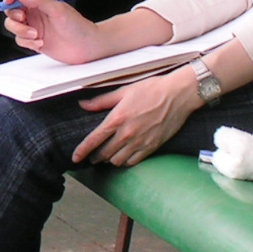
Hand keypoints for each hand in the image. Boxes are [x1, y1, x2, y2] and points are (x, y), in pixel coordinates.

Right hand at [1, 0, 105, 63]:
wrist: (86, 47)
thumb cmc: (78, 26)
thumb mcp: (58, 9)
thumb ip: (38, 0)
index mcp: (40, 0)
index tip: (9, 0)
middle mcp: (34, 12)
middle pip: (11, 9)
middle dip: (14, 16)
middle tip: (23, 19)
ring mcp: (33, 26)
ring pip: (12, 26)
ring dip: (21, 31)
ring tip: (36, 34)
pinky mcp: (33, 40)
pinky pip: (20, 40)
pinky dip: (27, 42)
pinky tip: (41, 42)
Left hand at [71, 67, 201, 165]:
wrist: (177, 95)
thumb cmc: (151, 89)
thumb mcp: (123, 91)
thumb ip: (101, 101)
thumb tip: (82, 104)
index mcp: (117, 118)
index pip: (93, 140)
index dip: (82, 151)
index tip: (75, 158)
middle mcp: (126, 134)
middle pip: (104, 153)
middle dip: (95, 156)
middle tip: (93, 156)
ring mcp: (140, 142)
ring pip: (118, 161)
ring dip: (110, 160)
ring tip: (109, 155)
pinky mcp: (152, 147)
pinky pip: (133, 161)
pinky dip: (126, 161)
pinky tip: (124, 156)